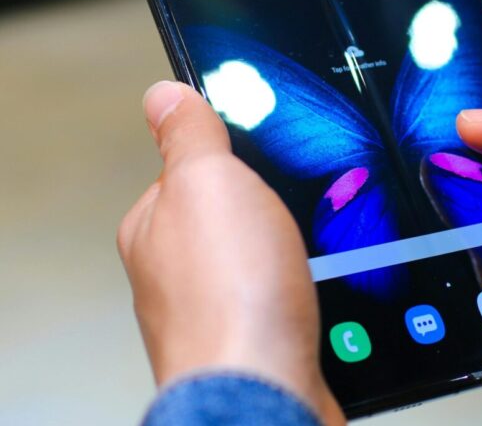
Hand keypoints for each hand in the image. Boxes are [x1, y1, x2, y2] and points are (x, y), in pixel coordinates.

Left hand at [118, 81, 343, 424]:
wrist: (266, 389)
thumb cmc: (227, 298)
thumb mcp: (209, 181)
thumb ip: (189, 135)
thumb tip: (165, 95)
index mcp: (157, 227)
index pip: (193, 168)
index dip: (235, 156)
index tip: (266, 155)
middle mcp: (180, 272)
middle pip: (239, 214)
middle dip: (276, 208)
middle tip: (298, 208)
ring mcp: (221, 308)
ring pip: (272, 257)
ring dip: (300, 251)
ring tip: (314, 251)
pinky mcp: (260, 339)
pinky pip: (294, 295)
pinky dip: (314, 288)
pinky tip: (321, 290)